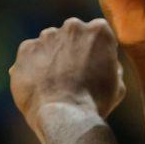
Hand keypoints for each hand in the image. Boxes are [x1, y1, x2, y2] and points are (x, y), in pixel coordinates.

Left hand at [10, 18, 126, 132]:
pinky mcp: (26, 49)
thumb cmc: (95, 103)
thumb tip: (104, 63)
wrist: (64, 117)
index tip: (94, 66)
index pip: (98, 34)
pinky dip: (33, 66)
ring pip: (50, 43)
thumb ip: (111, 66)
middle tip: (73, 74)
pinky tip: (40, 84)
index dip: (96, 51)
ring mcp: (47, 36)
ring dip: (53, 56)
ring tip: (54, 82)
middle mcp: (73, 27)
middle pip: (73, 35)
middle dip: (73, 49)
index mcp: (99, 31)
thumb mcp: (118, 84)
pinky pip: (31, 54)